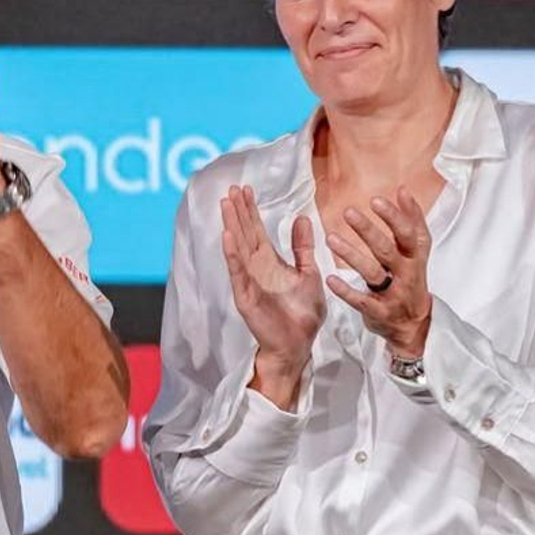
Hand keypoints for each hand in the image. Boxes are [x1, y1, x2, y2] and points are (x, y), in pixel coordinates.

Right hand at [221, 186, 325, 406]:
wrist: (298, 346)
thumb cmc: (302, 314)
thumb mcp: (309, 274)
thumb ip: (303, 248)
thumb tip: (301, 218)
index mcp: (270, 263)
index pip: (256, 230)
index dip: (250, 210)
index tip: (244, 189)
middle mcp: (256, 269)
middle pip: (244, 234)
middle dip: (237, 212)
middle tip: (231, 189)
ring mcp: (248, 282)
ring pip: (238, 248)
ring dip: (231, 226)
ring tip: (225, 205)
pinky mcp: (246, 297)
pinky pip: (238, 272)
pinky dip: (232, 255)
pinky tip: (227, 237)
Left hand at [324, 188, 433, 358]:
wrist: (413, 325)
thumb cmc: (410, 280)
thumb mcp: (417, 252)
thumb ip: (412, 222)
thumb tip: (403, 190)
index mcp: (415, 256)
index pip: (409, 233)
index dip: (395, 217)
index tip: (376, 200)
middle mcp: (406, 273)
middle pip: (388, 249)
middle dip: (368, 231)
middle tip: (348, 213)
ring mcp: (393, 293)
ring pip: (372, 272)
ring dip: (351, 255)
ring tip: (330, 238)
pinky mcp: (379, 312)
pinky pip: (361, 301)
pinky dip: (346, 291)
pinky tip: (330, 279)